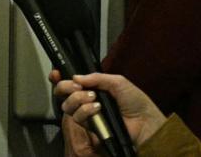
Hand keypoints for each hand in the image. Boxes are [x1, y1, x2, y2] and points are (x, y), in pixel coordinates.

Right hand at [51, 71, 165, 152]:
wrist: (144, 121)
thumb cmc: (135, 101)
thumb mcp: (117, 82)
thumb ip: (96, 77)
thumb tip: (76, 76)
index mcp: (93, 87)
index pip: (71, 82)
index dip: (59, 77)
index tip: (56, 74)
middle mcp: (87, 100)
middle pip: (63, 93)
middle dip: (66, 87)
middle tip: (77, 87)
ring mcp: (88, 113)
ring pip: (68, 106)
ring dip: (78, 99)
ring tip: (93, 98)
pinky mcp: (90, 126)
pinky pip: (77, 118)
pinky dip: (85, 111)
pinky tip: (96, 108)